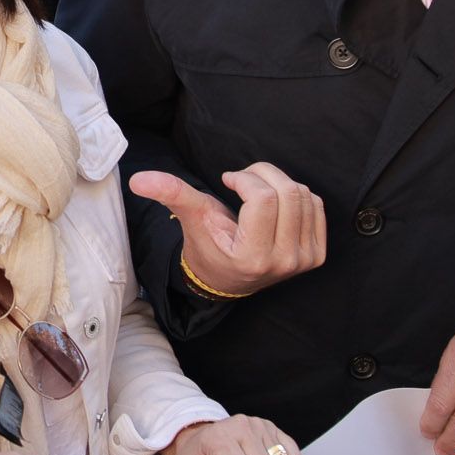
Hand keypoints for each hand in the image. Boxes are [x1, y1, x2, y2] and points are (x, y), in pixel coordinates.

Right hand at [127, 163, 325, 299]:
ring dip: (279, 182)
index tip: (229, 179)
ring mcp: (302, 261)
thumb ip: (171, 195)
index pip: (264, 198)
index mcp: (253, 256)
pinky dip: (296, 195)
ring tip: (257, 192)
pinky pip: (316, 206)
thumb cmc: (208, 246)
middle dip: (263, 174)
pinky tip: (276, 205)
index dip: (245, 178)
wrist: (227, 280)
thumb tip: (139, 179)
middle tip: (242, 180)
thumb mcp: (190, 220)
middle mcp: (283, 262)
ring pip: (303, 196)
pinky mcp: (315, 255)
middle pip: (288, 193)